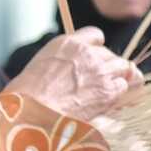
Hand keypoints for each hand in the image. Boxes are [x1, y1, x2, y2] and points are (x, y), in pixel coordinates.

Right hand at [13, 27, 140, 121]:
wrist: (32, 115)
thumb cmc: (26, 96)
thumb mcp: (40, 65)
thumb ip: (61, 61)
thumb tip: (67, 70)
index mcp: (68, 43)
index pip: (95, 35)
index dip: (96, 48)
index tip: (93, 58)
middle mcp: (87, 53)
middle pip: (110, 54)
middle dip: (106, 66)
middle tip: (99, 81)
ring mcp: (100, 71)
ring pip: (122, 68)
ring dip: (117, 79)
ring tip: (108, 91)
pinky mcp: (108, 91)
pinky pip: (124, 87)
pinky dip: (120, 94)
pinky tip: (111, 102)